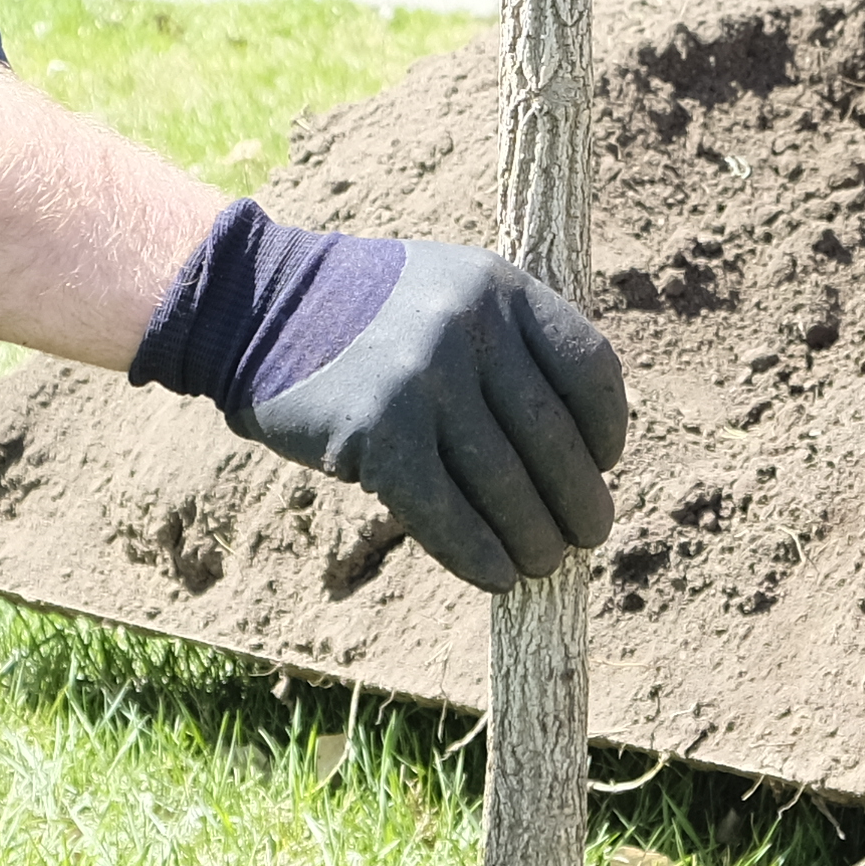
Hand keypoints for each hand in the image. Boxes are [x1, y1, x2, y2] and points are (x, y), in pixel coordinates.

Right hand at [132, 205, 628, 590]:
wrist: (258, 306)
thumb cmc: (368, 310)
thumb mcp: (451, 288)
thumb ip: (512, 343)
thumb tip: (577, 451)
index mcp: (500, 287)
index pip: (589, 370)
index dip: (606, 429)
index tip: (603, 464)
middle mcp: (468, 329)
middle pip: (554, 441)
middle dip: (579, 502)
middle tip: (586, 536)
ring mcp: (422, 382)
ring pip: (506, 487)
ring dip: (535, 540)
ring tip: (542, 563)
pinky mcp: (377, 436)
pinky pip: (446, 515)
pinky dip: (477, 556)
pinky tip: (494, 578)